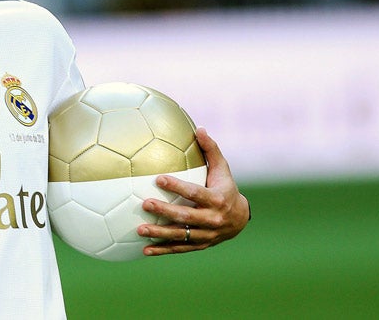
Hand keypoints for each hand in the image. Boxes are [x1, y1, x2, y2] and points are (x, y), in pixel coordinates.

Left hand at [138, 128, 249, 255]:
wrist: (239, 219)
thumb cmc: (225, 187)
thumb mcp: (222, 169)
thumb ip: (211, 150)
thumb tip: (199, 129)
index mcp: (217, 199)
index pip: (195, 193)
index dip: (177, 187)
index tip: (158, 179)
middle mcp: (212, 219)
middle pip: (185, 217)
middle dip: (164, 211)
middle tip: (144, 204)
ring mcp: (206, 235)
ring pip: (180, 236)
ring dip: (159, 234)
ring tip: (139, 230)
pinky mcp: (199, 245)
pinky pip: (179, 248)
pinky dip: (162, 250)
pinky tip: (144, 250)